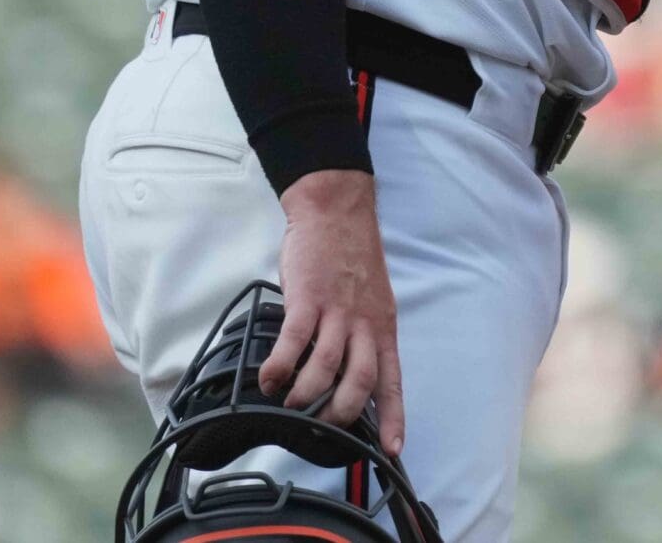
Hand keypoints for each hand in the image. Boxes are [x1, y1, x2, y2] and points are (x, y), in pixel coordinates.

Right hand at [260, 170, 404, 455]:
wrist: (336, 211)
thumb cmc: (350, 258)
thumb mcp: (371, 301)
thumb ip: (363, 336)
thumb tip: (347, 373)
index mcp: (381, 327)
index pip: (391, 380)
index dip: (392, 417)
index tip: (391, 450)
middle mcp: (364, 324)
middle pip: (360, 380)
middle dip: (341, 413)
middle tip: (322, 428)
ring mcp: (336, 311)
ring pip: (326, 367)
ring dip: (305, 395)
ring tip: (290, 405)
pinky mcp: (307, 299)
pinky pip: (293, 342)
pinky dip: (280, 366)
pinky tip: (269, 379)